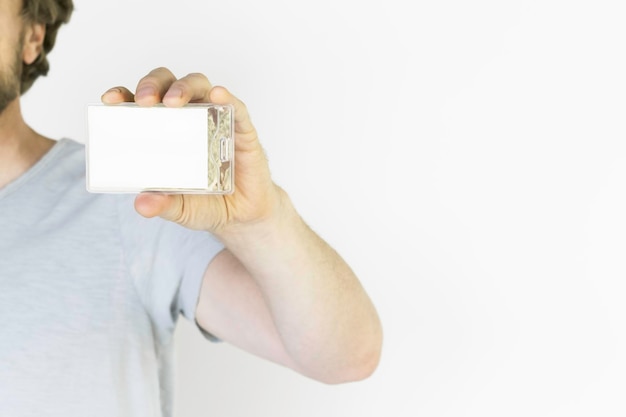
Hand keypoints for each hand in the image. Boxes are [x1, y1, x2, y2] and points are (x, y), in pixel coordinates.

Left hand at [101, 67, 283, 234]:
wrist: (242, 216)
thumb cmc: (206, 204)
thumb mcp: (179, 209)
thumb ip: (162, 205)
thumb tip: (142, 203)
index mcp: (163, 131)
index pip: (139, 104)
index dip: (123, 96)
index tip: (110, 100)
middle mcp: (187, 118)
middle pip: (167, 84)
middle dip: (153, 85)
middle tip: (146, 102)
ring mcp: (215, 120)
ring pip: (199, 86)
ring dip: (184, 88)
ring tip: (174, 101)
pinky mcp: (241, 129)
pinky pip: (236, 108)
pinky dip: (227, 98)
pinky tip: (218, 95)